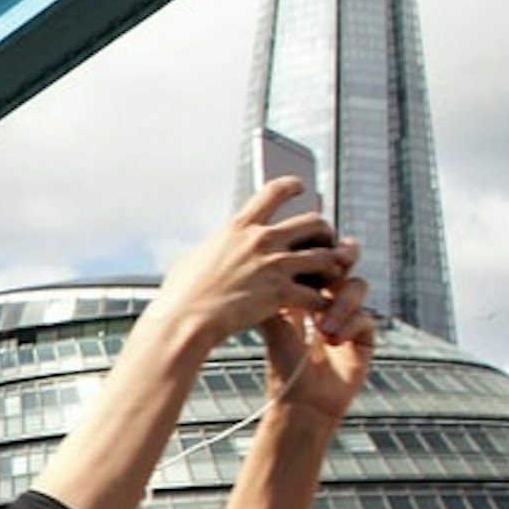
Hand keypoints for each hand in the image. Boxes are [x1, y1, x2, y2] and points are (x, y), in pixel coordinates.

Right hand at [149, 185, 358, 346]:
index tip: (302, 188)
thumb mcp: (192, 258)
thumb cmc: (179, 297)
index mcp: (238, 228)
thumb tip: (213, 247)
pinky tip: (317, 308)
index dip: (292, 186)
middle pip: (314, 222)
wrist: (182, 322)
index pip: (274, 192)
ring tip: (326, 279)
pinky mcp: (281, 293)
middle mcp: (261, 240)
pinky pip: (317, 294)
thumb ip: (214, 248)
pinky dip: (321, 301)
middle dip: (325, 234)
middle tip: (323, 246)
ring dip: (330, 269)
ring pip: (325, 256)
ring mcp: (273, 266)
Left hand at [258, 269, 379, 423]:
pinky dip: (350, 325)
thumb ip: (272, 297)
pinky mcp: (365, 337)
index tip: (309, 250)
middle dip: (343, 258)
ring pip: (357, 287)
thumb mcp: (274, 328)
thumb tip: (261, 266)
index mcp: (305, 297)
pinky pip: (366, 318)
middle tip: (340, 256)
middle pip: (343, 266)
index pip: (315, 265)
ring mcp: (349, 317)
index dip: (316, 255)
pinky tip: (333, 340)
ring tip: (322, 327)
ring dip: (341, 302)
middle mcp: (329, 303)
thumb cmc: (283, 369)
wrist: (301, 405)